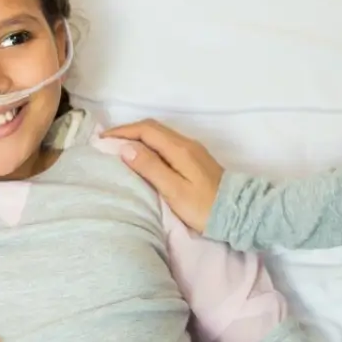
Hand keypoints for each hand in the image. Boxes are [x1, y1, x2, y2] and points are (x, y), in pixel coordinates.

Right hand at [104, 119, 224, 232]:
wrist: (239, 213)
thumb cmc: (204, 207)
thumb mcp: (174, 190)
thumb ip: (151, 168)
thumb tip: (126, 148)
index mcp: (179, 148)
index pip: (145, 130)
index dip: (122, 132)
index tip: (102, 141)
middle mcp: (186, 143)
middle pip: (152, 129)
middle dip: (127, 132)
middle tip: (106, 144)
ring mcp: (192, 150)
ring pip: (159, 135)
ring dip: (138, 138)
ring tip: (119, 149)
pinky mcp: (195, 159)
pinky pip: (166, 144)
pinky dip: (149, 145)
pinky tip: (141, 157)